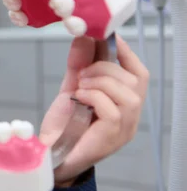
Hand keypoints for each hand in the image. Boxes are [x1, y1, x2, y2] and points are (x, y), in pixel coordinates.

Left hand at [39, 34, 148, 184]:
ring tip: (80, 86)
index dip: (127, 53)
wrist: (50, 153)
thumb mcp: (72, 87)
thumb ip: (78, 65)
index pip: (140, 74)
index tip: (108, 37)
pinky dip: (94, 96)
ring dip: (100, 81)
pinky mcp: (112, 137)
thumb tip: (83, 37)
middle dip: (105, 67)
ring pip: (128, 93)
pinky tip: (78, 97)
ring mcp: (125, 128)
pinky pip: (113, 109)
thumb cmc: (65, 123)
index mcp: (124, 102)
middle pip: (135, 80)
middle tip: (82, 73)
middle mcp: (131, 116)